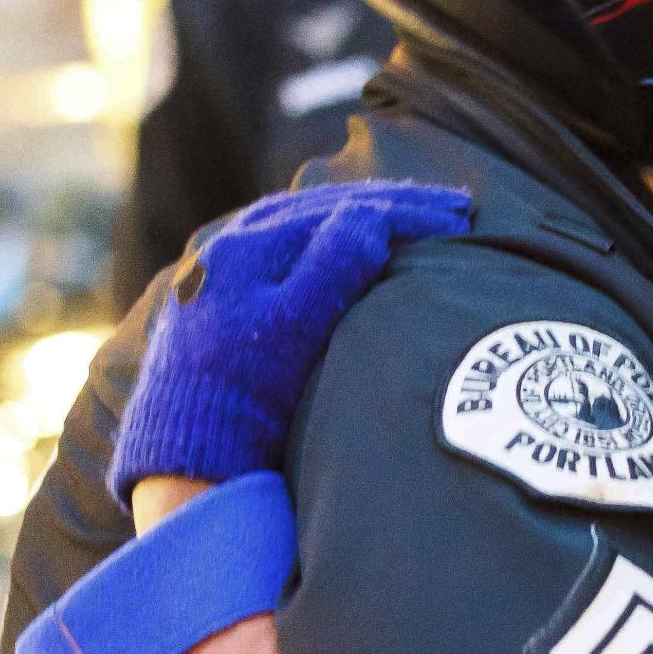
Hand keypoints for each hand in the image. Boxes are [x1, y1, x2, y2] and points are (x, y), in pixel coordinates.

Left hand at [110, 183, 471, 503]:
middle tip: (453, 209)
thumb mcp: (296, 324)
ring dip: (364, 218)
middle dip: (393, 206)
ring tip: (415, 217)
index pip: (343, 211)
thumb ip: (332, 265)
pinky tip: (359, 245)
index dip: (407, 211)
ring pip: (307, 226)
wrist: (191, 447)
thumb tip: (372, 217)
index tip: (461, 217)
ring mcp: (227, 271)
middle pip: (324, 209)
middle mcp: (232, 247)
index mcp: (248, 246)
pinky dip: (334, 239)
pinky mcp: (226, 299)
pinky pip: (290, 248)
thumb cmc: (246, 390)